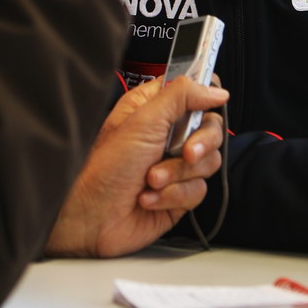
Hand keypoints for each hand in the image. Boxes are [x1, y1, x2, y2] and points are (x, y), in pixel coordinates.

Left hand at [45, 76, 228, 257]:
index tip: (212, 102)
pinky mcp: (178, 194)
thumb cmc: (103, 168)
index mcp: (156, 108)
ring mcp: (174, 164)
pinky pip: (198, 190)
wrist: (92, 218)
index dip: (208, 94)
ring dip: (178, 173)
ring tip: (150, 179)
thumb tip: (215, 89)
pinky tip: (149, 198)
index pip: (194, 90)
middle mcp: (167, 134)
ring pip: (208, 161)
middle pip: (211, 127)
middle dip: (200, 142)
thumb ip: (181, 96)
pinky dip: (174, 195)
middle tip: (185, 151)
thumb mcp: (143, 121)